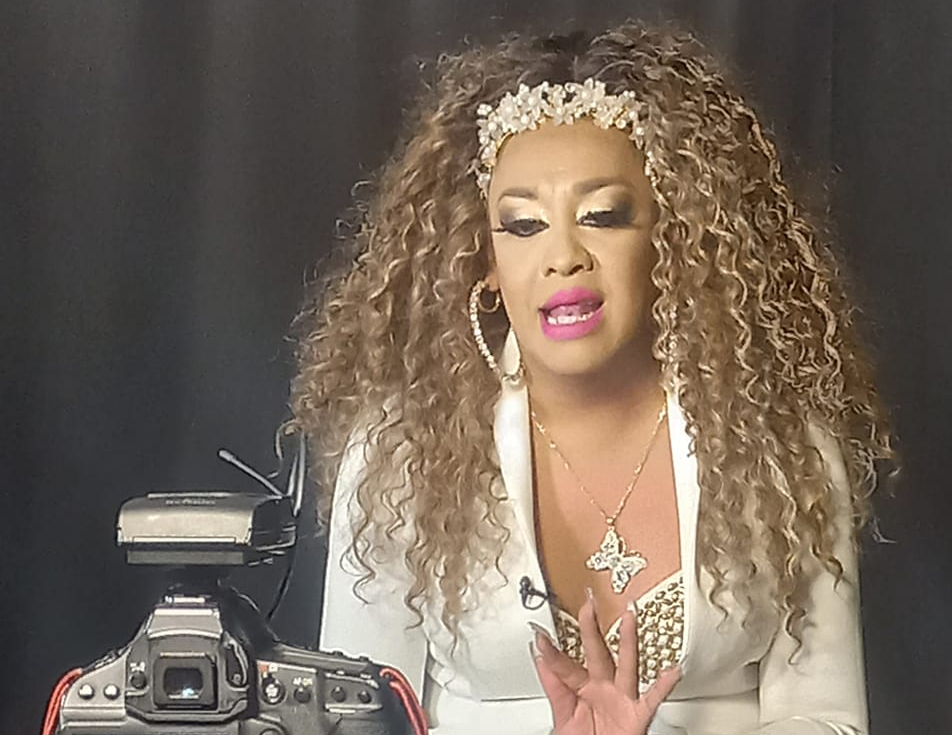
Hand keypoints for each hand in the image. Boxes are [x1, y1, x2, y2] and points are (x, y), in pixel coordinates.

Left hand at [532, 598, 680, 734]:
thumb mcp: (563, 718)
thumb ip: (554, 689)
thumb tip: (539, 658)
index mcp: (581, 691)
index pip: (563, 667)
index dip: (551, 652)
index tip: (539, 634)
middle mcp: (602, 690)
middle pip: (595, 654)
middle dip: (591, 628)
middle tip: (588, 604)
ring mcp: (620, 700)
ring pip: (625, 665)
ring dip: (628, 641)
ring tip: (629, 617)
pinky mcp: (637, 716)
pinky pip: (651, 699)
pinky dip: (663, 685)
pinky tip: (671, 670)